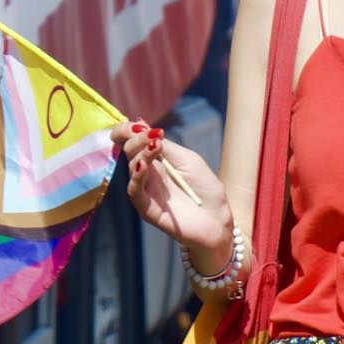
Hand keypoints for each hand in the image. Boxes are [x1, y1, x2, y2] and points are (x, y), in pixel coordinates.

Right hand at [111, 120, 229, 249]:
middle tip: (154, 135)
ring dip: (141, 154)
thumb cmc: (205, 189)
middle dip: (137, 139)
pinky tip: (143, 166)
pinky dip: (136, 177)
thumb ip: (165, 145)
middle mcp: (147, 174)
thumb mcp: (187, 159)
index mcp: (155, 160)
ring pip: (132, 168)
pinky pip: (135, 191)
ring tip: (156, 146)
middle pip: (130, 151)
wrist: (217, 219)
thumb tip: (140, 123)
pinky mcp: (147, 209)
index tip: (132, 124)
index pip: (133, 142)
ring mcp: (146, 191)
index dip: (126, 131)